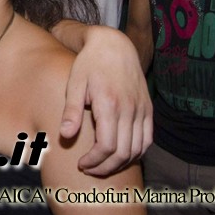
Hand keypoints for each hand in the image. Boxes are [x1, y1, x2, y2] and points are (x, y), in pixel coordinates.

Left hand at [61, 26, 151, 175]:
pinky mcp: (148, 109)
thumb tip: (65, 135)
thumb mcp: (75, 83)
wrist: (114, 45)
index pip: (107, 146)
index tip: (81, 164)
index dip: (94, 161)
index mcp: (110, 104)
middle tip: (89, 169)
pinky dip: (137, 153)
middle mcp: (130, 109)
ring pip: (138, 150)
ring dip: (121, 164)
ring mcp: (142, 109)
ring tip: (103, 165)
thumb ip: (71, 111)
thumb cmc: (89, 64)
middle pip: (123, 153)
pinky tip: (121, 156)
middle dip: (105, 167)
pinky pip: (147, 139)